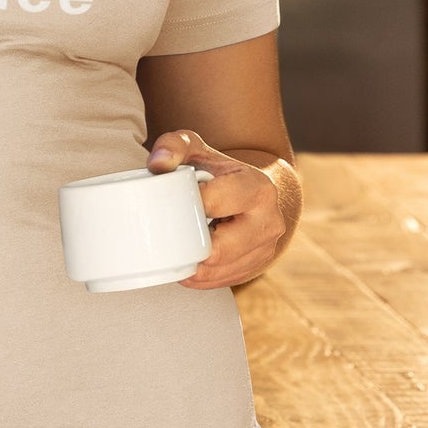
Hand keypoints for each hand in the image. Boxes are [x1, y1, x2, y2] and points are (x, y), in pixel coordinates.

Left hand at [147, 129, 285, 289]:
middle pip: (219, 249)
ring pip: (218, 270)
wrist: (252, 192)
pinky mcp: (257, 266)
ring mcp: (267, 248)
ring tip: (176, 250)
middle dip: (190, 246)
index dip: (187, 208)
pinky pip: (222, 281)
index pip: (215, 204)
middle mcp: (269, 220)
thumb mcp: (196, 148)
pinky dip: (200, 277)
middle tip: (169, 236)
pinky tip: (188, 263)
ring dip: (192, 266)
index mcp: (257, 188)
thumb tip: (157, 164)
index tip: (172, 206)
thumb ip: (173, 145)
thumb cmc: (217, 169)